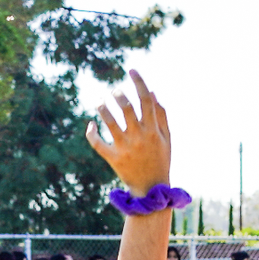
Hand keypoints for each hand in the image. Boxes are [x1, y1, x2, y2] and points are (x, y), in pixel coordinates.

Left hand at [85, 70, 170, 191]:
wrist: (152, 190)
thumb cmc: (161, 160)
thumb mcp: (167, 138)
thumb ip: (162, 116)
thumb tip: (152, 93)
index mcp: (154, 130)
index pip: (146, 99)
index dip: (139, 82)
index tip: (131, 70)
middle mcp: (139, 137)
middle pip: (127, 108)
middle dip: (119, 94)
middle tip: (114, 90)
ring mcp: (125, 148)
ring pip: (110, 122)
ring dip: (102, 108)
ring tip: (100, 101)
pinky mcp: (114, 159)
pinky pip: (98, 144)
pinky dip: (92, 133)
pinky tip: (91, 125)